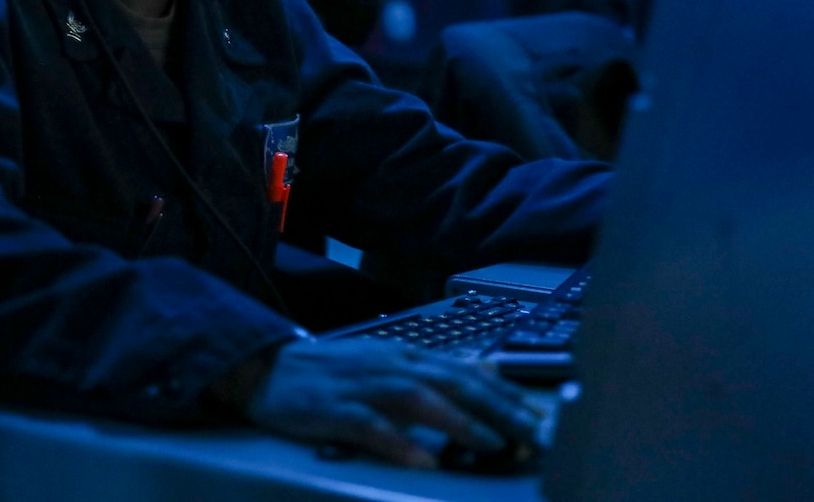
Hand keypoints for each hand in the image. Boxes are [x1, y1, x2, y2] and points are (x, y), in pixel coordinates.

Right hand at [230, 338, 542, 467]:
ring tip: (492, 442)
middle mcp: (393, 364)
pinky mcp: (335, 409)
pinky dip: (397, 442)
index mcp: (409, 354)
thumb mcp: (391, 360)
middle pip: (455, 383)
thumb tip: (489, 371)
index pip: (470, 372)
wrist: (270, 367)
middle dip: (499, 410)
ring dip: (460, 422)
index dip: (509, 396)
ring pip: (420, 399)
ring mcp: (364, 386)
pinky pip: (370, 426)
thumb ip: (438, 368)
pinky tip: (420, 460)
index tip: (544, 419)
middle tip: (534, 435)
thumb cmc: (336, 372)